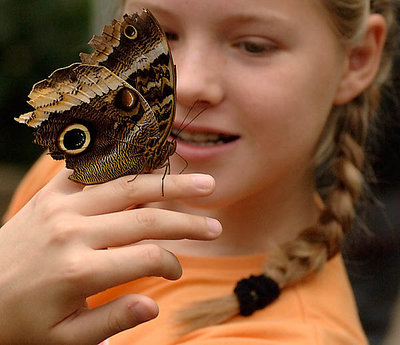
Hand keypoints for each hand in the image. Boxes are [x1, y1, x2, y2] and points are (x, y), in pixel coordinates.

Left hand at [0, 169, 220, 344]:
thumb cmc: (21, 322)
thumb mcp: (65, 339)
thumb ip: (112, 321)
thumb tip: (155, 304)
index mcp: (79, 271)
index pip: (146, 258)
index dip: (171, 263)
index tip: (178, 271)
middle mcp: (73, 232)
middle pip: (145, 218)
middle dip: (186, 222)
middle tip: (216, 224)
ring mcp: (61, 206)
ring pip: (127, 188)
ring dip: (168, 186)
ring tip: (202, 184)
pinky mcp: (51, 194)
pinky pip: (93, 170)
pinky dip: (124, 164)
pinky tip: (150, 159)